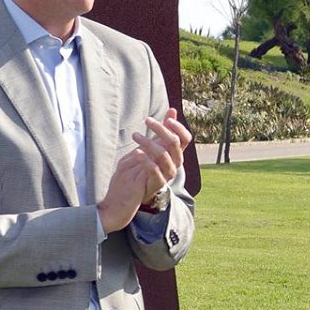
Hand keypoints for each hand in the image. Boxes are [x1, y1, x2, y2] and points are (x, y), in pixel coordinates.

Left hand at [97, 110, 193, 231]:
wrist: (124, 199)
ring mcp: (166, 176)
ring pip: (165, 155)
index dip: (179, 127)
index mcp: (173, 155)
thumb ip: (162, 131)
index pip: (185, 139)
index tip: (167, 118)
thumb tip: (172, 110)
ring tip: (135, 136)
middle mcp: (174, 165)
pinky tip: (136, 152)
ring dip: (149, 142)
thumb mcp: (149, 147)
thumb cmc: (137, 171)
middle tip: (146, 121)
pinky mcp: (155, 186)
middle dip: (161, 129)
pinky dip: (146, 160)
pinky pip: (155, 171)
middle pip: (175, 144)